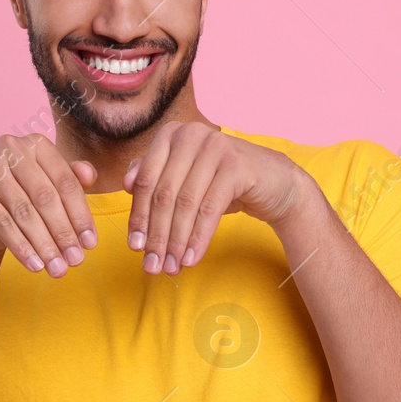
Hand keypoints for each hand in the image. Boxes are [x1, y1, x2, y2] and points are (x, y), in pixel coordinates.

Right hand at [0, 133, 99, 276]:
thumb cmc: (21, 201)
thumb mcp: (49, 190)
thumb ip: (72, 180)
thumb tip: (90, 175)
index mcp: (36, 143)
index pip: (65, 181)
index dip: (81, 215)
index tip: (91, 243)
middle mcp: (10, 148)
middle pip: (45, 197)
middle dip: (64, 233)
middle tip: (76, 261)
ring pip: (24, 212)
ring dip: (44, 244)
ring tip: (58, 268)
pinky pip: (1, 222)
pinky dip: (21, 246)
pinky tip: (35, 265)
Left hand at [124, 122, 313, 273]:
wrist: (275, 183)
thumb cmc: (225, 183)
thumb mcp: (187, 179)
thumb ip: (155, 177)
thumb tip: (124, 186)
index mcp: (172, 134)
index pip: (145, 181)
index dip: (138, 217)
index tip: (135, 248)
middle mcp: (191, 134)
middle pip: (163, 194)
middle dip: (156, 235)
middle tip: (152, 266)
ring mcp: (215, 147)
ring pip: (185, 203)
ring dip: (176, 241)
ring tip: (172, 267)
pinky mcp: (236, 165)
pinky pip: (209, 209)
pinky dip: (198, 238)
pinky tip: (192, 258)